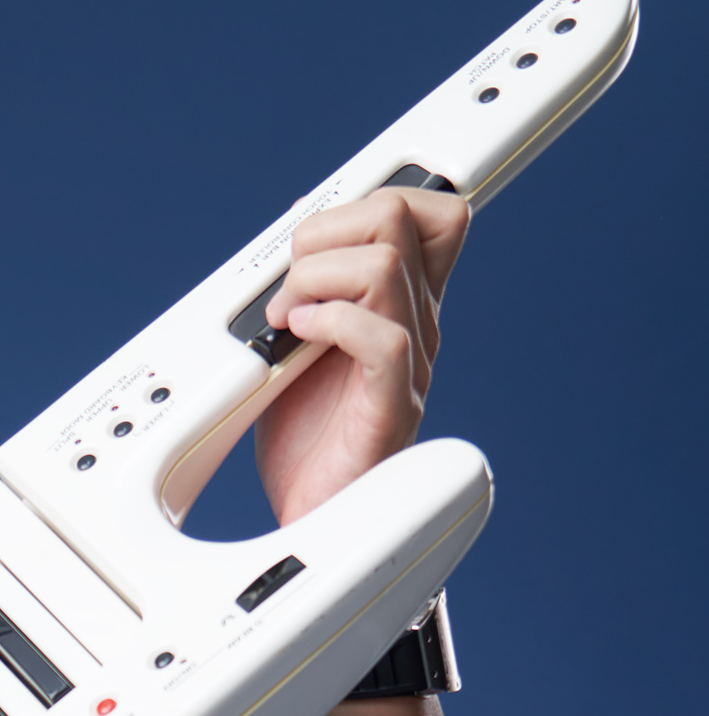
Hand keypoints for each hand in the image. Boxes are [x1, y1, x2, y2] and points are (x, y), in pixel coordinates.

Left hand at [253, 186, 470, 525]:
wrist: (311, 518)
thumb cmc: (306, 442)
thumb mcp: (300, 345)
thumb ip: (310, 290)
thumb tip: (294, 231)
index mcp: (402, 305)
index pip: (429, 210)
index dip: (373, 197)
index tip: (313, 245)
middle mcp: (416, 325)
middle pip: (400, 213)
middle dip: (325, 233)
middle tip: (289, 291)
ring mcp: (410, 365)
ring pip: (385, 263)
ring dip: (314, 279)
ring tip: (287, 323)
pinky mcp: (392, 407)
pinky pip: (385, 337)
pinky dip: (330, 322)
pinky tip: (299, 342)